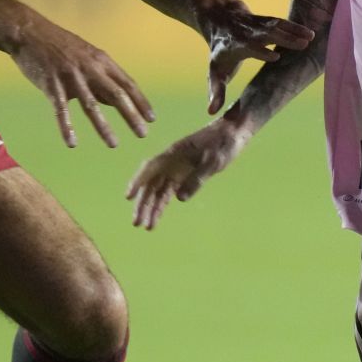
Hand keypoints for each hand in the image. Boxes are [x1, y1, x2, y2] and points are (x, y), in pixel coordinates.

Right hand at [10, 15, 153, 148]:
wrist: (28, 32)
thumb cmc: (59, 46)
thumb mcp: (86, 57)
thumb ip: (101, 78)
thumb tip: (115, 101)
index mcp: (101, 61)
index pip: (127, 84)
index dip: (141, 102)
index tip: (152, 119)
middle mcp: (90, 68)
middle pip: (116, 95)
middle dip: (131, 116)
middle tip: (143, 134)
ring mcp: (70, 76)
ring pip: (91, 105)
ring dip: (104, 126)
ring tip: (114, 144)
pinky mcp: (50, 83)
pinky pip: (60, 109)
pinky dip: (66, 127)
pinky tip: (72, 143)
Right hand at [125, 121, 248, 228]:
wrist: (232, 134)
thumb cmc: (224, 143)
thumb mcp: (213, 161)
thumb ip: (197, 178)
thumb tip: (179, 199)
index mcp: (173, 153)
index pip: (150, 168)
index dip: (138, 181)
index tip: (129, 196)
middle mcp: (170, 162)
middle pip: (151, 184)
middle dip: (143, 204)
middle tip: (137, 223)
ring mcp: (175, 170)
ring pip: (158, 191)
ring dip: (151, 208)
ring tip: (146, 227)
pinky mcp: (183, 176)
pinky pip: (168, 192)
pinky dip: (162, 205)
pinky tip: (156, 218)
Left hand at [201, 2, 314, 114]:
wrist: (219, 20)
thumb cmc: (220, 52)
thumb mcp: (215, 72)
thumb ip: (216, 92)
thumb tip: (211, 112)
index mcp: (236, 46)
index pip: (250, 47)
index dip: (261, 51)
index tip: (275, 56)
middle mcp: (248, 33)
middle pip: (266, 34)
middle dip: (284, 38)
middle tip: (303, 44)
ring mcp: (258, 25)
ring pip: (276, 26)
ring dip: (294, 31)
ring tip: (311, 37)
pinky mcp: (266, 20)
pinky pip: (282, 22)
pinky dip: (295, 27)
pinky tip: (310, 33)